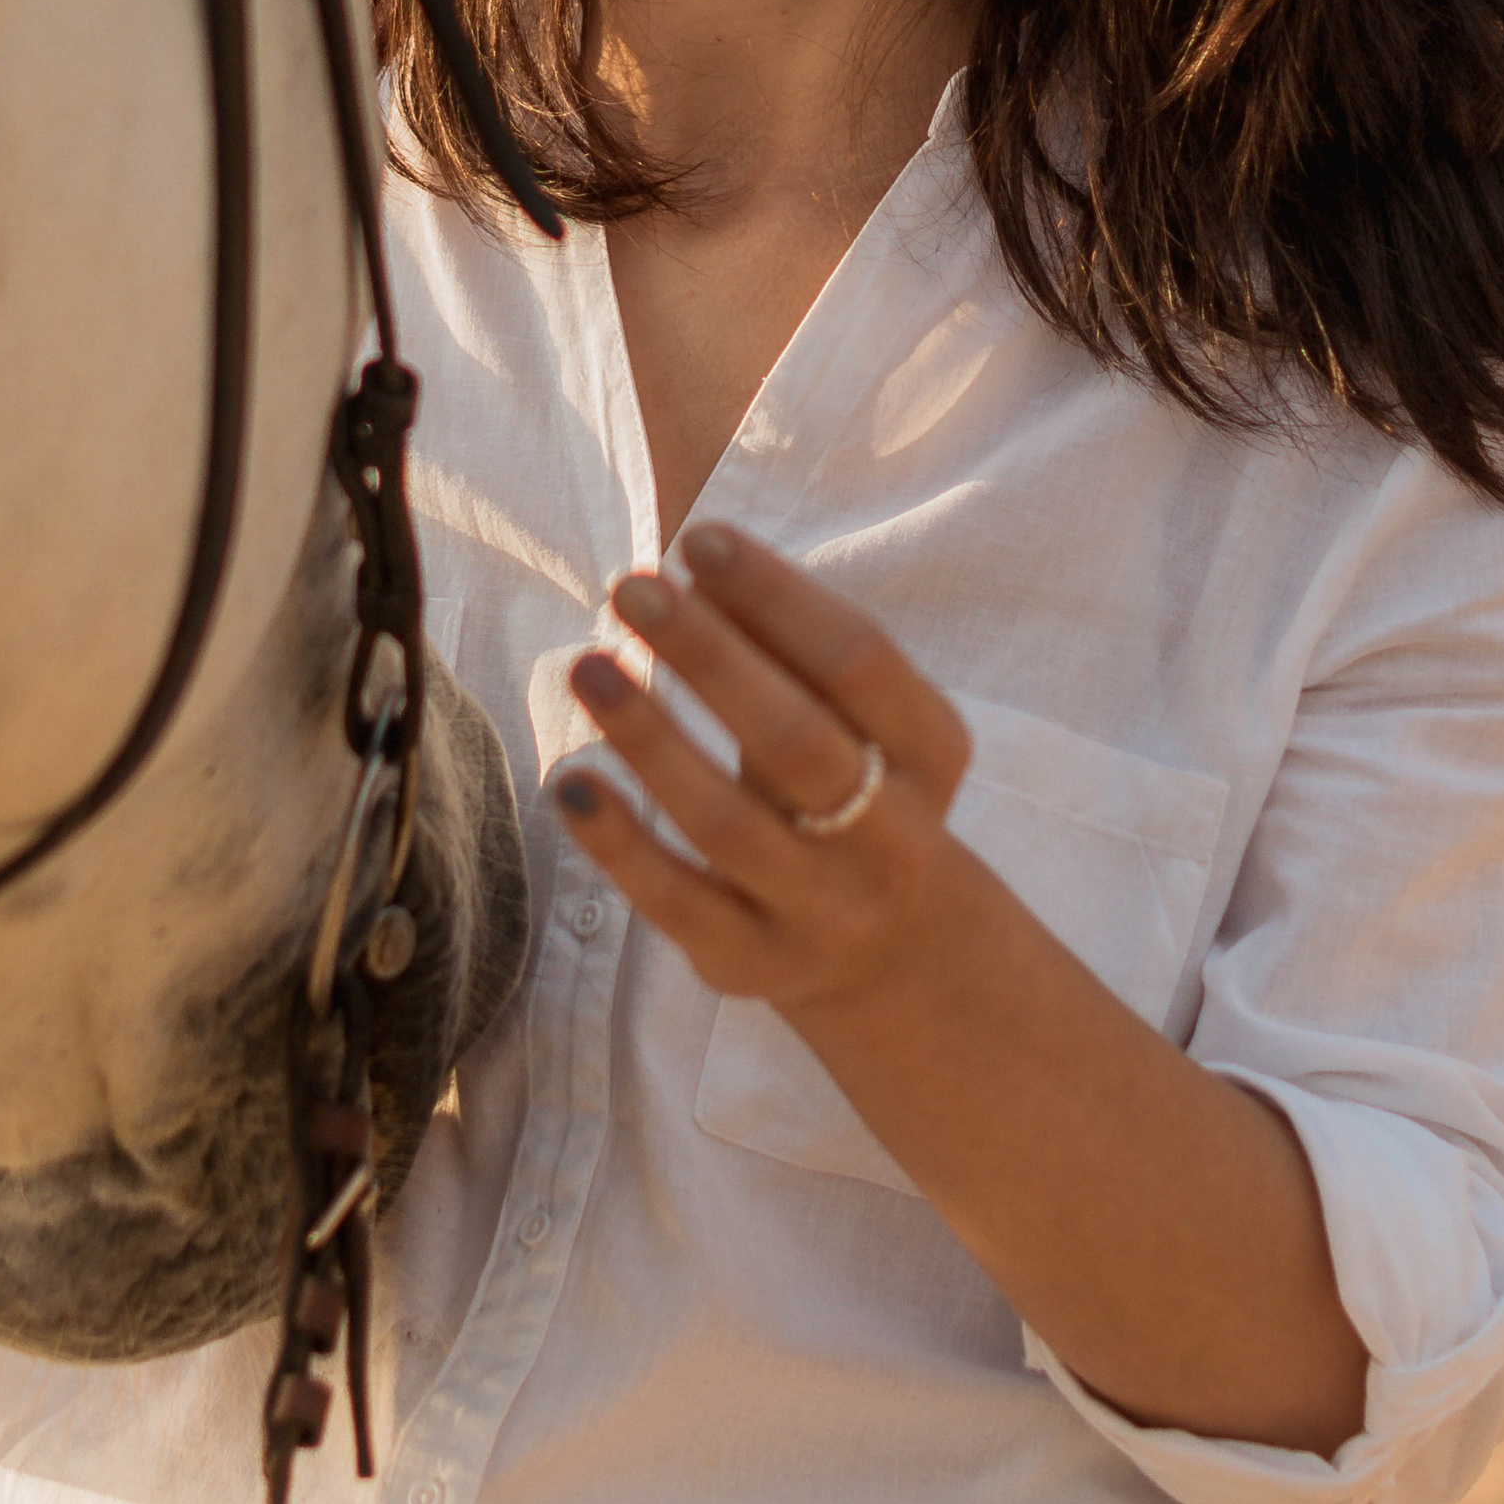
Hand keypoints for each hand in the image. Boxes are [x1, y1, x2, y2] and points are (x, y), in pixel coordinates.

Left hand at [555, 520, 972, 1025]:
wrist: (893, 950)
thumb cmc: (853, 788)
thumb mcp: (853, 719)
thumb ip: (786, 647)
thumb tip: (692, 566)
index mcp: (931, 753)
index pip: (858, 660)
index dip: (777, 595)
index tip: (699, 540)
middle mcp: (893, 839)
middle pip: (795, 738)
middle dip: (709, 655)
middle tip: (632, 587)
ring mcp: (824, 911)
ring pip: (728, 824)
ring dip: (650, 739)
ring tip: (588, 666)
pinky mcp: (752, 963)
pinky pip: (675, 901)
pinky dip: (619, 842)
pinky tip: (572, 780)